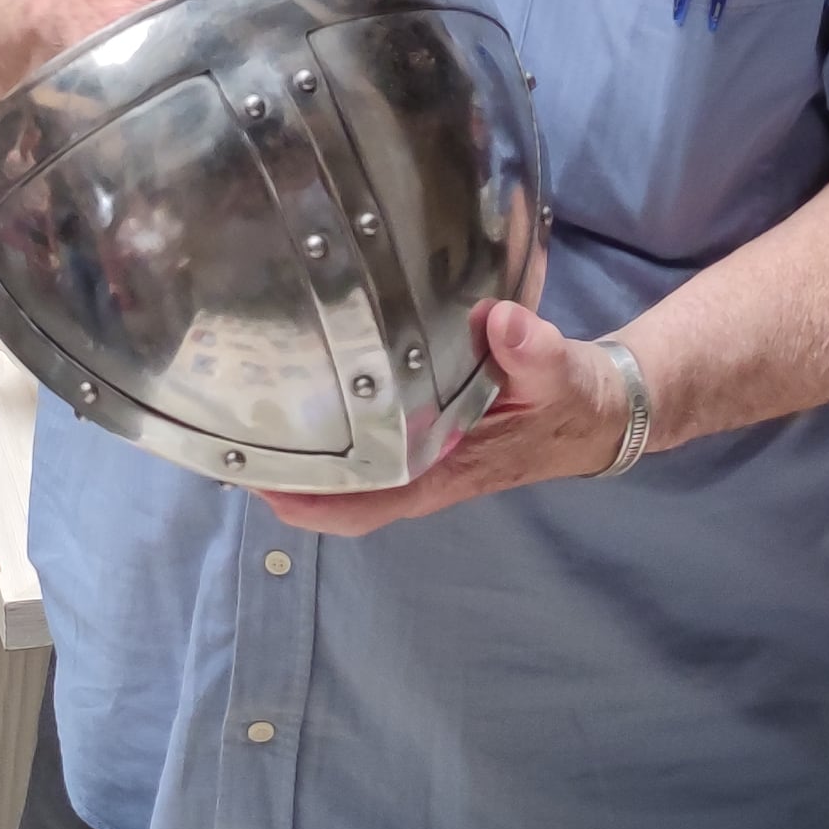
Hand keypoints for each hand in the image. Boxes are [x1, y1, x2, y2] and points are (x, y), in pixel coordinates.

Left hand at [262, 301, 640, 539]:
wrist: (603, 408)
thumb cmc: (578, 398)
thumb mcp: (566, 374)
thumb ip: (536, 351)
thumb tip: (502, 324)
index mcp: (452, 468)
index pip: (371, 503)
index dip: (315, 503)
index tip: (259, 484)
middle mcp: (428, 468)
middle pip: (344, 494)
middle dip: (288, 478)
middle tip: (226, 440)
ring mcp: (425, 452)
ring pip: (350, 471)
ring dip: (303, 454)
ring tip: (245, 417)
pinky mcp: (426, 426)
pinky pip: (366, 440)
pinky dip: (331, 427)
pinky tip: (301, 393)